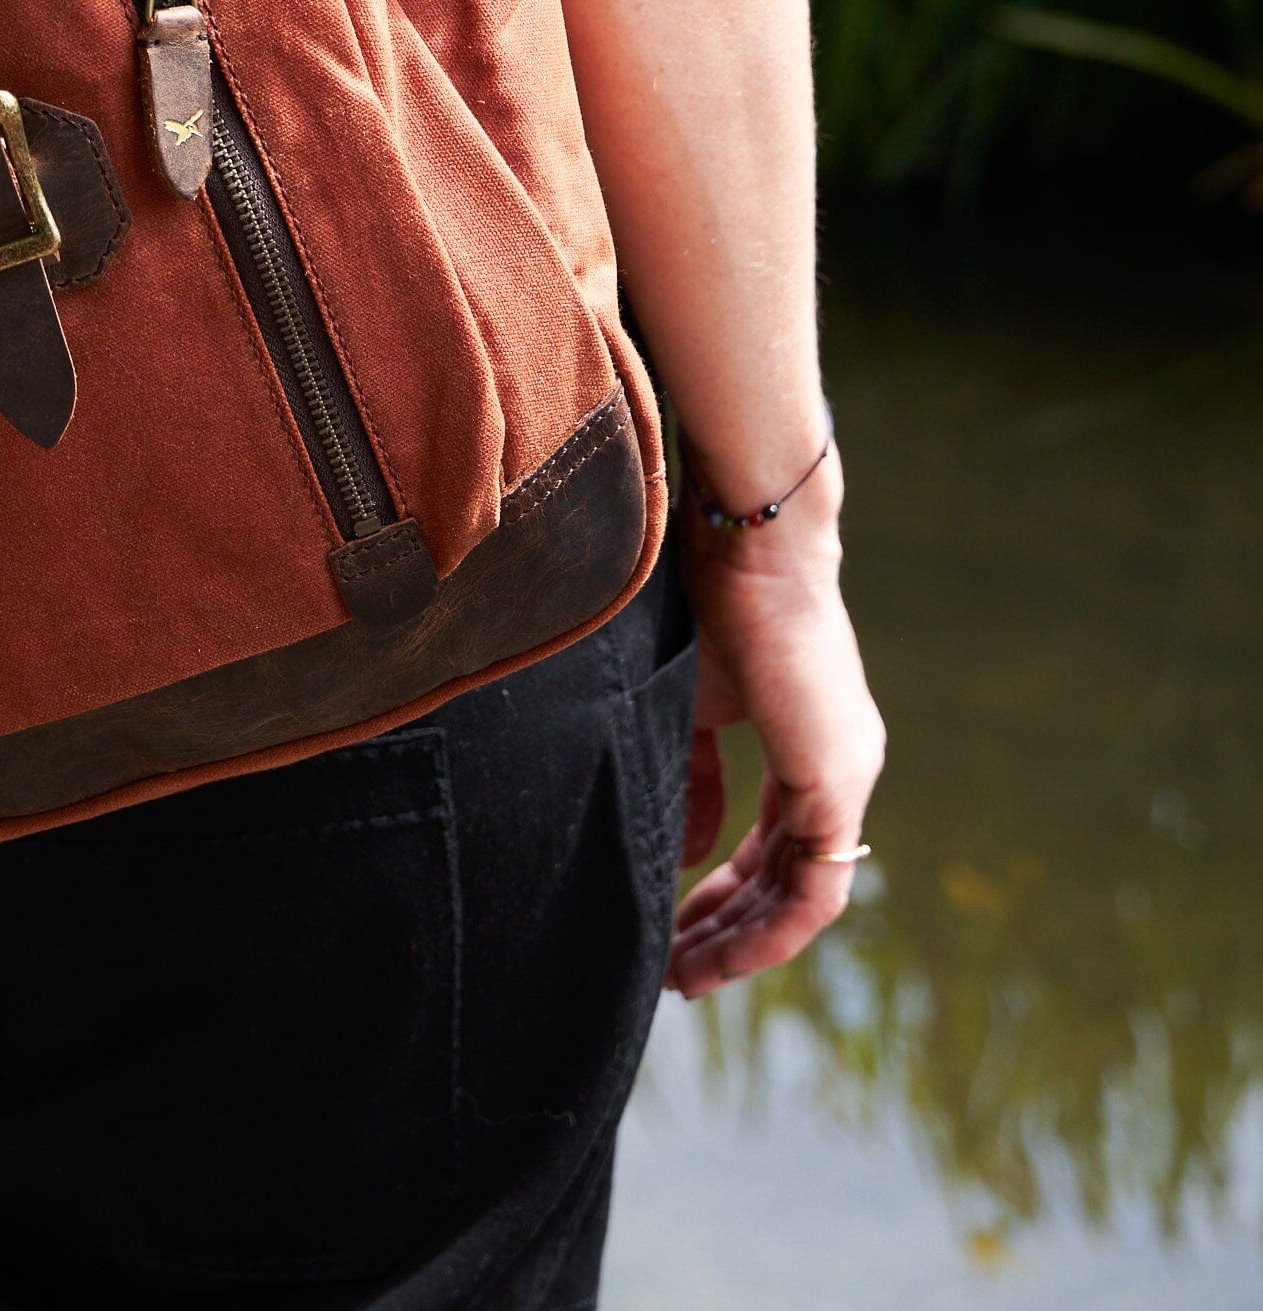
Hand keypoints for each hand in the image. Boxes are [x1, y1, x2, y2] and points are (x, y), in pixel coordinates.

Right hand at [667, 477, 885, 996]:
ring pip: (803, 897)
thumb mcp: (692, 703)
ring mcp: (845, 777)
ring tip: (684, 978)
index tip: (673, 926)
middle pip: (788, 881)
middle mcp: (839, 768)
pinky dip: (769, 931)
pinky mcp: (838, 782)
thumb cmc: (711, 597)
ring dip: (743, 944)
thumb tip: (691, 854)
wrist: (748, 539)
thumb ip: (693, 778)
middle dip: (727, 932)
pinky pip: (814, 890)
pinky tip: (719, 953)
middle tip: (673, 973)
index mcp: (809, 744)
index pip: (772, 846)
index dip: (725, 894)